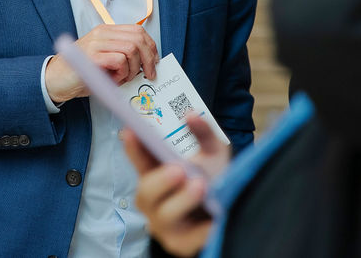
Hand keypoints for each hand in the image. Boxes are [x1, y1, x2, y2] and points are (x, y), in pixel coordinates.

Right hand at [44, 24, 158, 103]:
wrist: (55, 79)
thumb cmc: (81, 73)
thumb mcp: (105, 60)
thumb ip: (122, 56)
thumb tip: (147, 63)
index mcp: (106, 32)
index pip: (137, 31)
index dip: (151, 46)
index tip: (154, 62)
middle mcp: (101, 33)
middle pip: (138, 39)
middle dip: (148, 59)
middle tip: (148, 74)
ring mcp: (96, 43)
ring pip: (131, 49)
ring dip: (133, 68)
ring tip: (123, 78)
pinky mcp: (92, 56)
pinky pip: (119, 61)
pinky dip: (122, 74)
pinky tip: (113, 80)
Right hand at [123, 114, 230, 255]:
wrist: (230, 210)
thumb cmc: (214, 180)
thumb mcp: (213, 153)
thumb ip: (204, 133)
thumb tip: (191, 115)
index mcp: (154, 174)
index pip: (139, 159)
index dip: (133, 147)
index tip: (130, 132)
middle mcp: (153, 199)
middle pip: (146, 191)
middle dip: (160, 181)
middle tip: (179, 170)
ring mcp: (163, 224)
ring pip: (164, 215)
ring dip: (181, 201)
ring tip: (200, 187)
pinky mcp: (180, 244)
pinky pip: (188, 239)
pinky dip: (202, 230)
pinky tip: (215, 219)